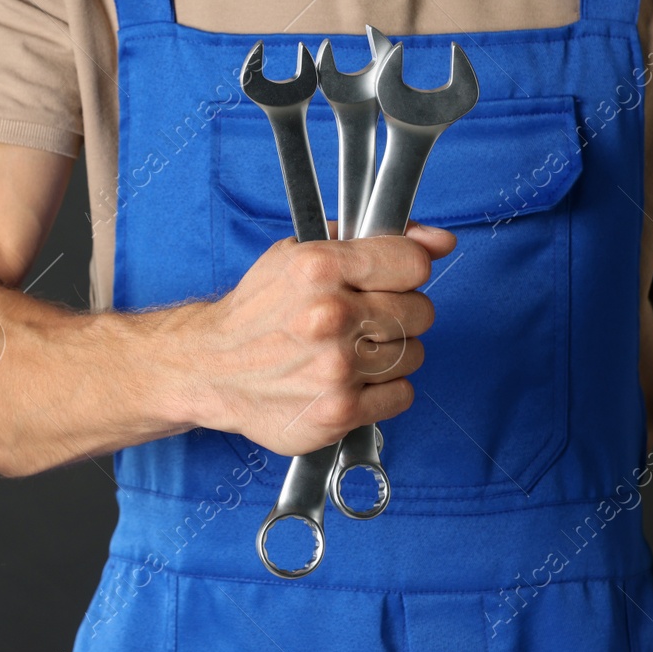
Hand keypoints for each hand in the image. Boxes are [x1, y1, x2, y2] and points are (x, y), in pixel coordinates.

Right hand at [171, 223, 453, 454]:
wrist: (212, 368)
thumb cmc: (259, 310)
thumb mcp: (302, 252)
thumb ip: (374, 239)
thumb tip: (440, 240)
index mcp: (319, 267)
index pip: (414, 263)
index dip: (405, 270)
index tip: (390, 279)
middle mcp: (329, 316)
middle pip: (420, 311)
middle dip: (397, 313)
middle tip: (362, 319)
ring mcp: (336, 368)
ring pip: (414, 354)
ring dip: (389, 354)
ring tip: (349, 351)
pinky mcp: (339, 412)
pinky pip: (402, 395)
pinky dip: (382, 390)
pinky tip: (349, 380)